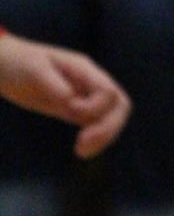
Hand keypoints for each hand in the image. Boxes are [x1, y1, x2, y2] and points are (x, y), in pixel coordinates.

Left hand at [0, 32, 130, 156]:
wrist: (5, 65)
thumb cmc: (17, 63)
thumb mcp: (34, 71)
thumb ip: (56, 87)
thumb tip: (73, 104)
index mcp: (83, 69)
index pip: (108, 91)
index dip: (94, 107)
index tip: (69, 110)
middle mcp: (90, 83)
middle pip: (119, 106)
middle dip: (108, 128)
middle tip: (83, 146)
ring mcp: (85, 96)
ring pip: (111, 118)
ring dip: (103, 137)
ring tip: (82, 152)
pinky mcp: (76, 109)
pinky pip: (97, 125)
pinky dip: (95, 139)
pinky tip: (81, 150)